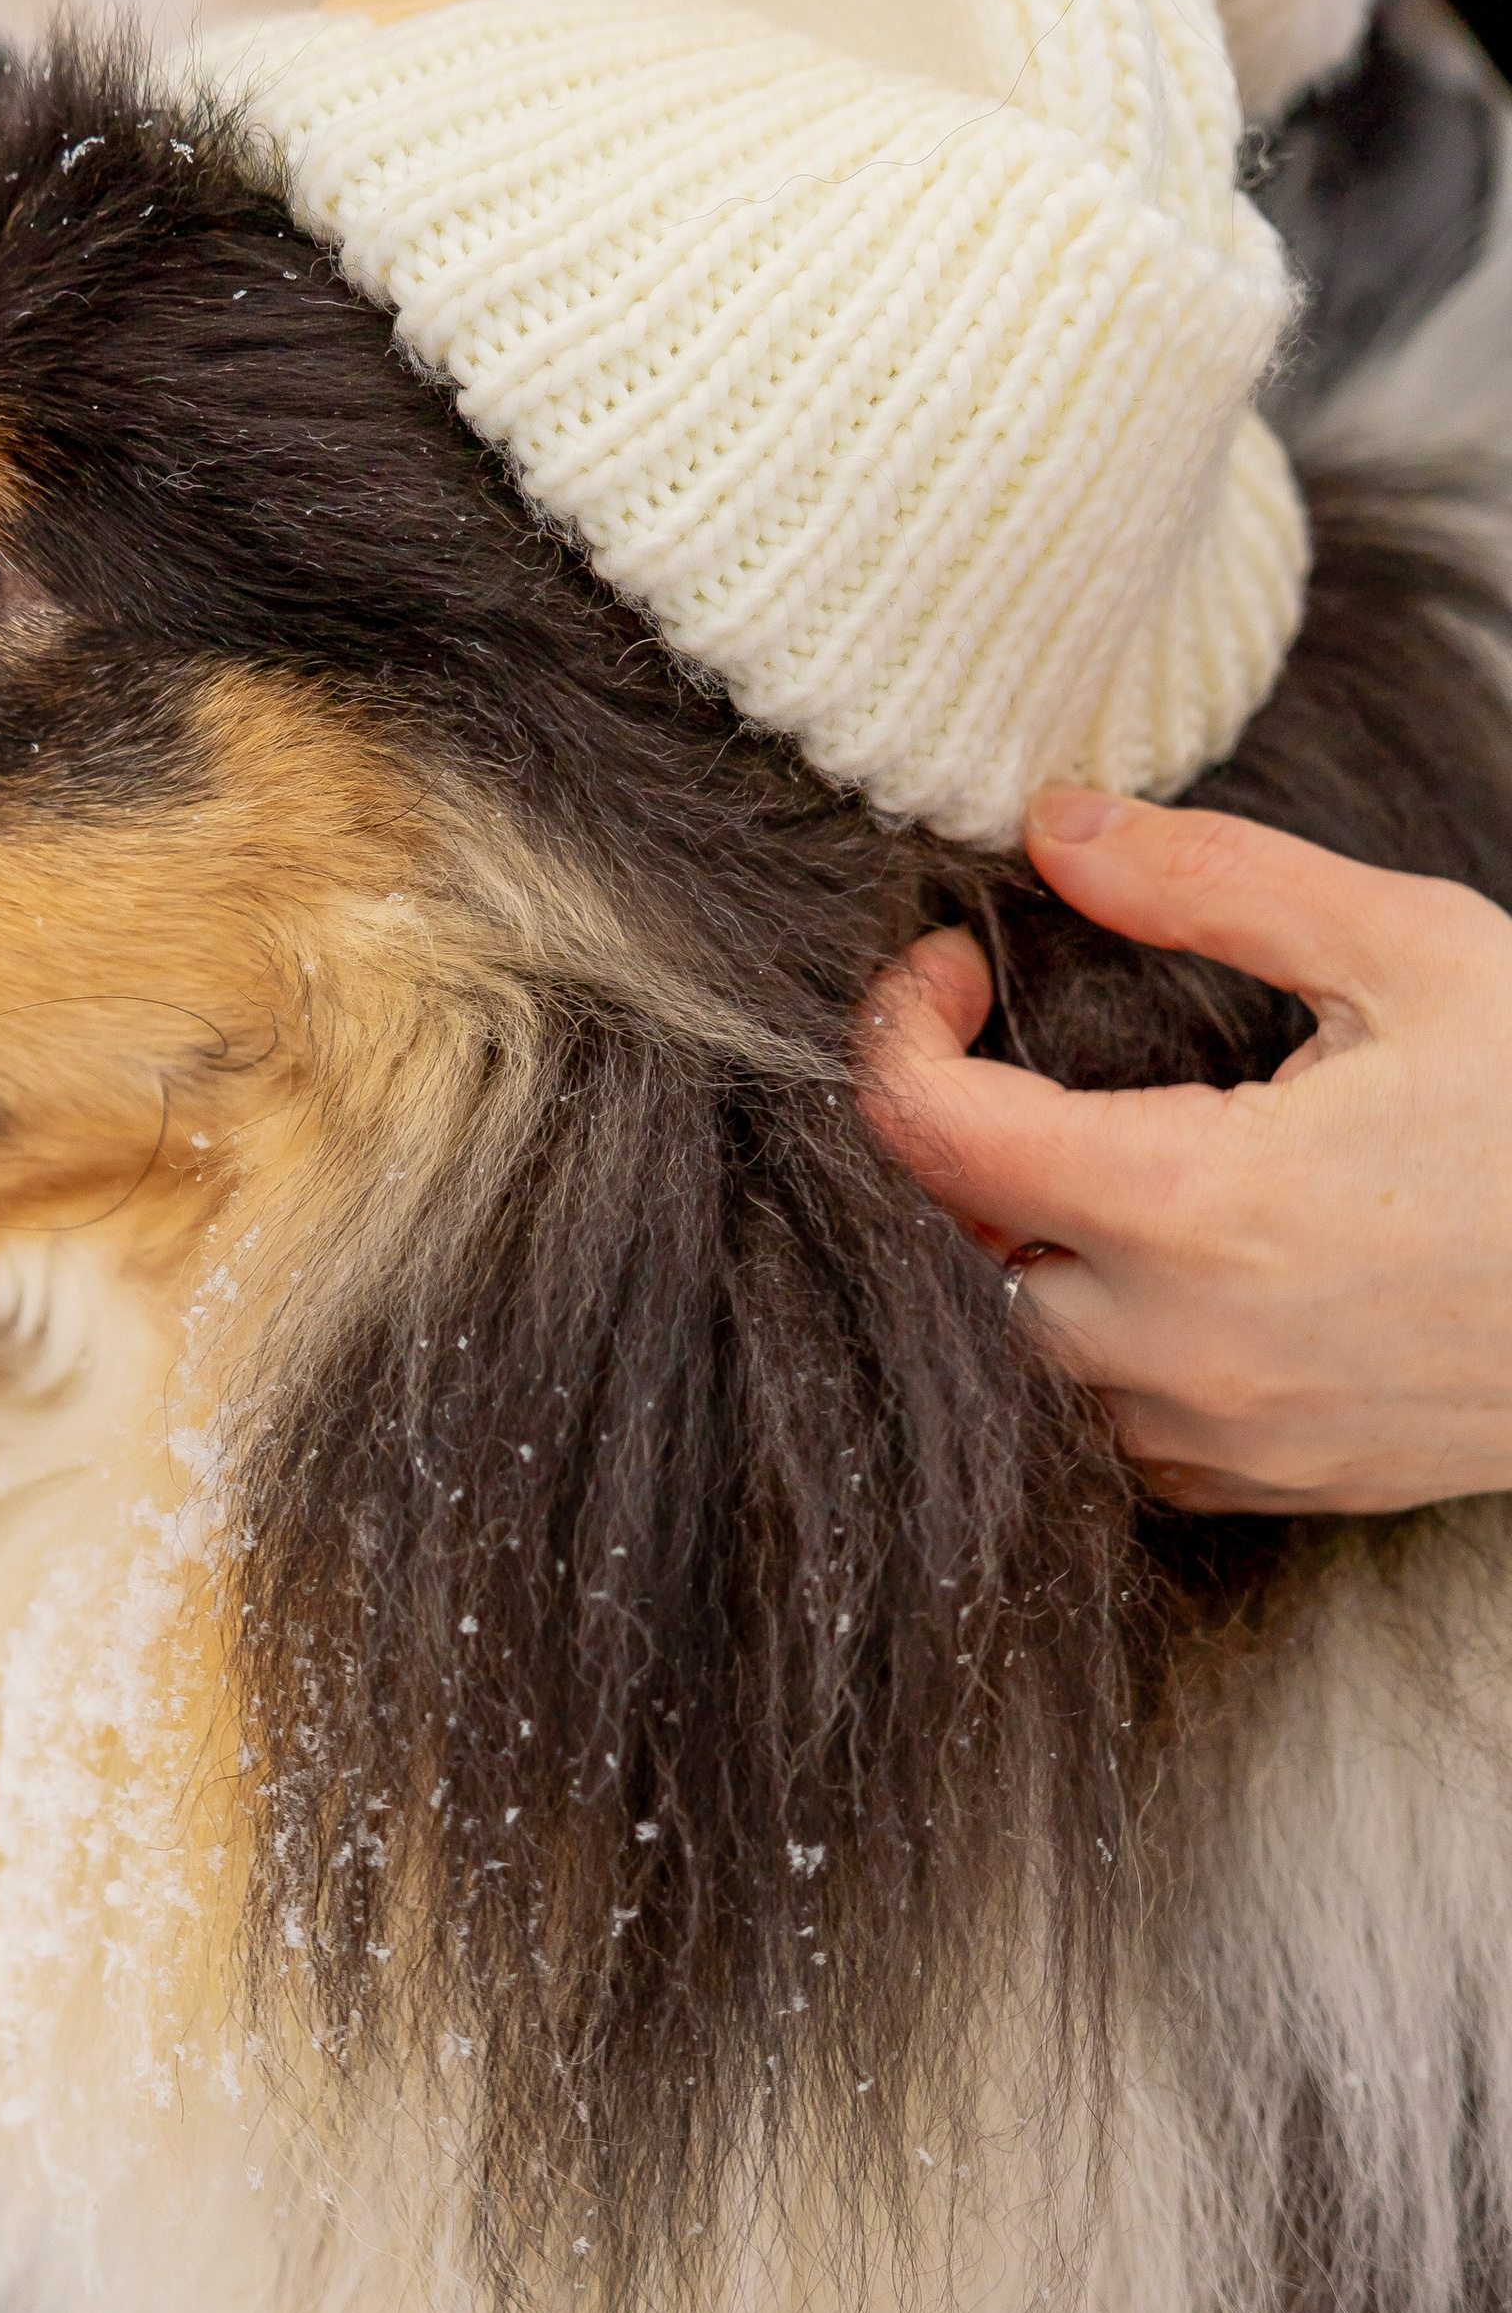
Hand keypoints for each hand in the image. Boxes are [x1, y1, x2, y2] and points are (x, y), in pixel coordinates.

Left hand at [857, 789, 1511, 1513]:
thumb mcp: (1411, 950)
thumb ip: (1212, 884)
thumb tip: (1056, 826)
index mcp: (1195, 1206)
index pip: (930, 1134)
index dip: (901, 1030)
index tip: (952, 967)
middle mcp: (1178, 1347)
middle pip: (955, 1250)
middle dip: (960, 1144)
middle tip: (1025, 1052)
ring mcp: (1217, 1436)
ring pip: (1019, 1352)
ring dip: (1023, 1250)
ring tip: (1100, 1148)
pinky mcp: (1261, 1486)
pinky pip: (1105, 1427)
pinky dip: (1099, 1344)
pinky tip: (1168, 1263)